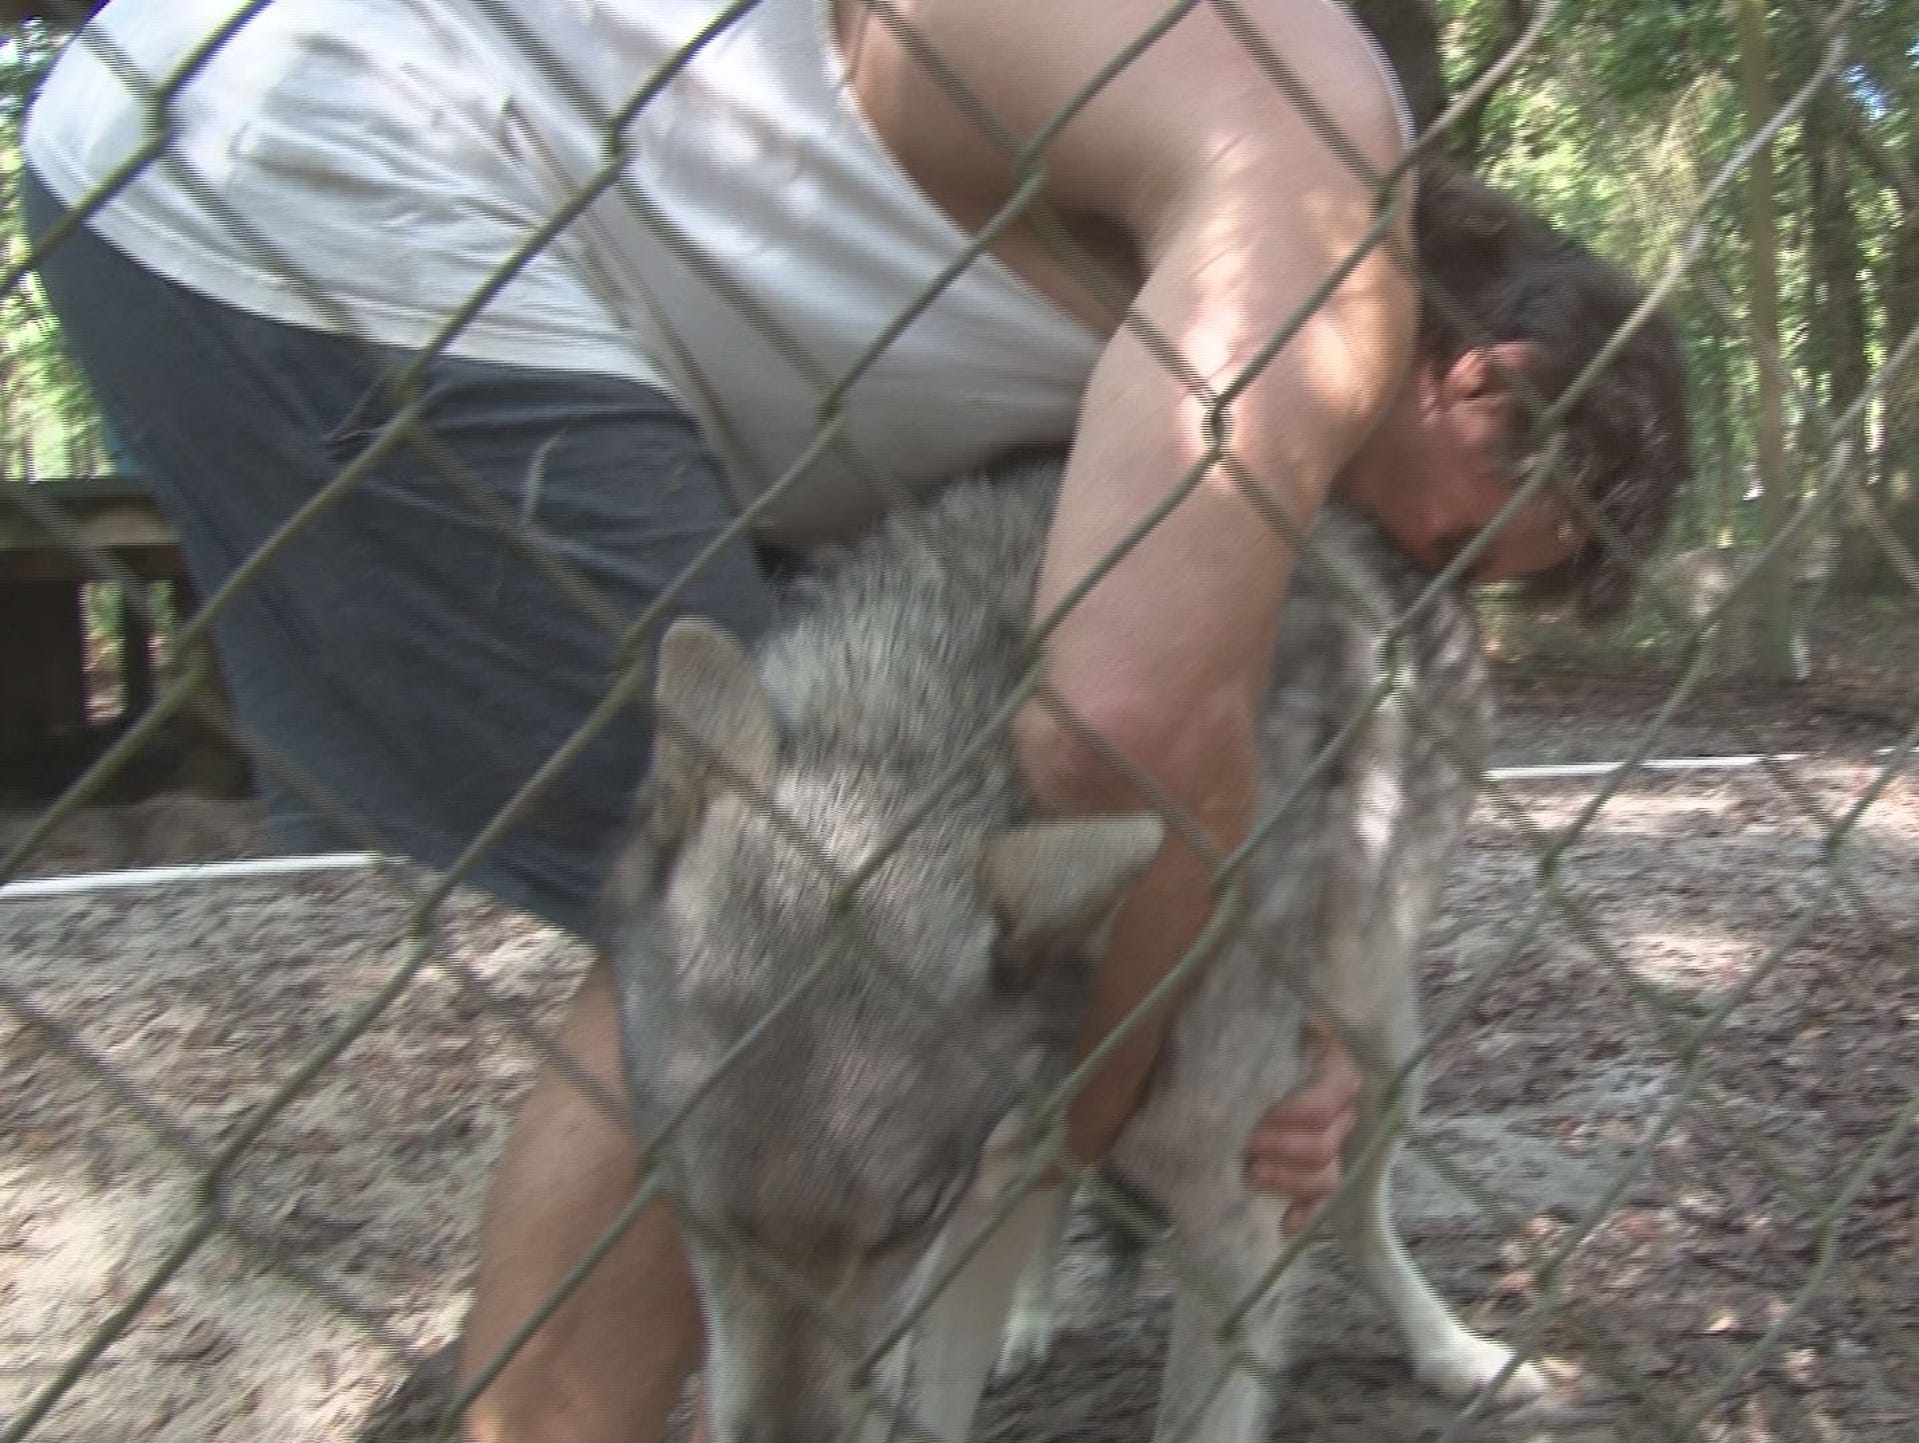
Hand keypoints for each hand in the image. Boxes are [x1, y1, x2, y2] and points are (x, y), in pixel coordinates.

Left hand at [1244, 1020, 1361, 1235]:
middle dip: (1279, 1147)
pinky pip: (1323, 1200)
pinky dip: (1305, 1214)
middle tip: (1242, 1142)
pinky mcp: (1314, 1170)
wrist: (1221, 1050)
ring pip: (1326, 1176)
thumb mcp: (1248, 1022)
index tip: (1255, 1118)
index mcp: (1331, 1064)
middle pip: (1324, 1145)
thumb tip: (1296, 1034)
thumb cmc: (1236, 1034)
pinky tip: (1284, 1224)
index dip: (1292, 1114)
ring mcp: (1330, 1141)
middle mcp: (1340, 1107)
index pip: (1329, 1099)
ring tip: (1249, 1171)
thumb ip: (1267, 1030)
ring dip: (1285, 1179)